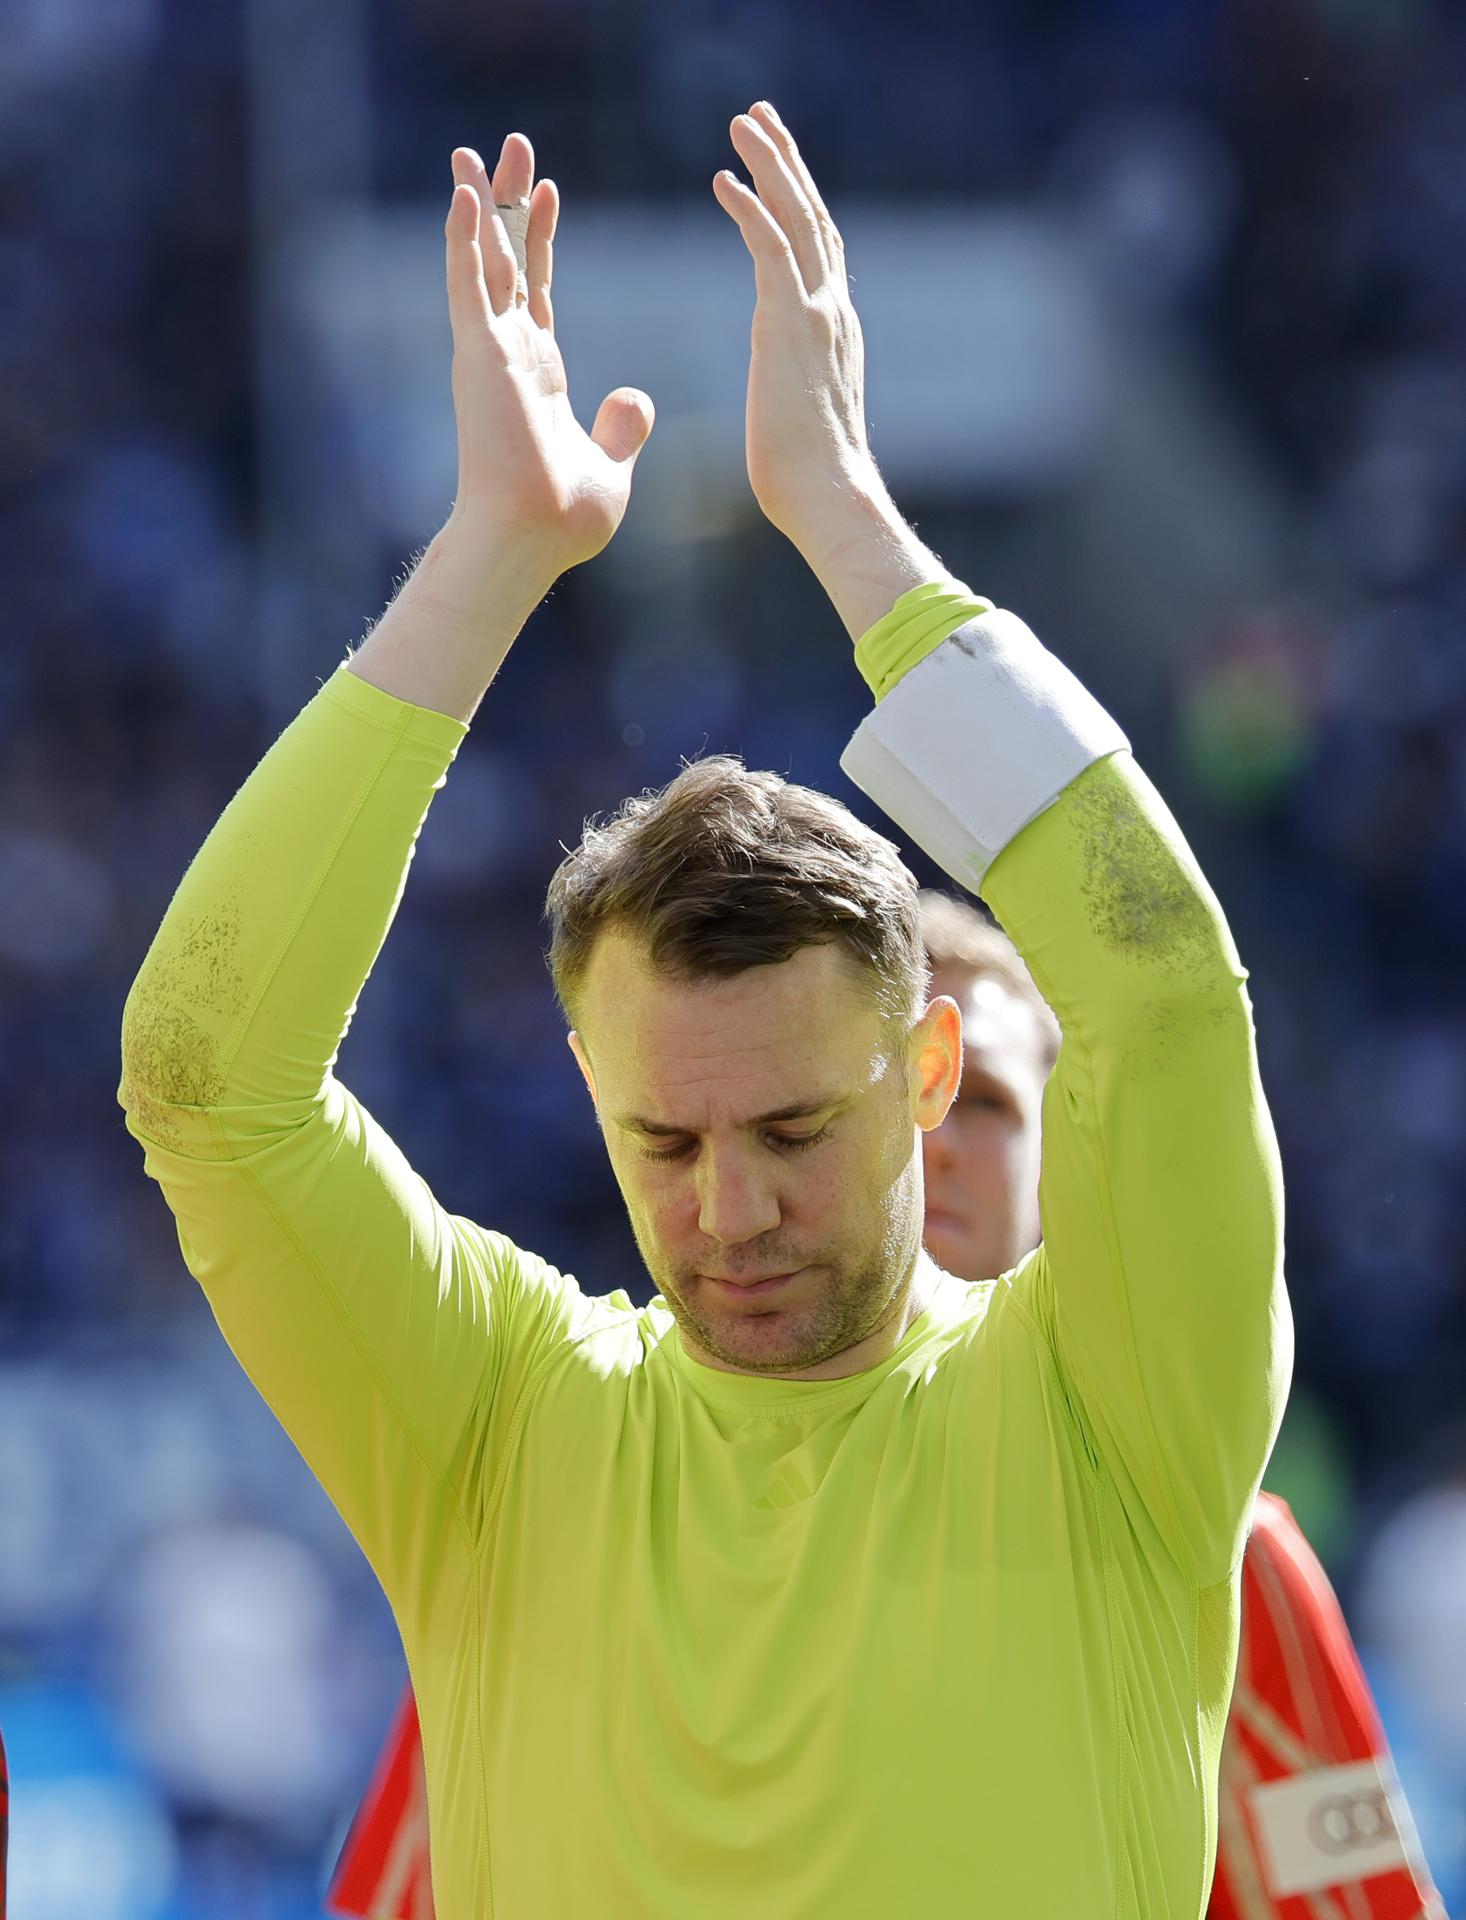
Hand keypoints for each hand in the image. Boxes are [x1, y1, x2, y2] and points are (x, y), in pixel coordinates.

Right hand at [444, 136, 653, 581]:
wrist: (534, 540)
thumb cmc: (564, 519)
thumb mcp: (610, 464)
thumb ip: (621, 428)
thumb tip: (636, 398)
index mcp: (539, 373)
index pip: (537, 288)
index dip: (539, 238)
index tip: (546, 190)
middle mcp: (509, 354)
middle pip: (506, 260)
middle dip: (506, 202)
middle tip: (506, 146)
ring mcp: (491, 353)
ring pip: (482, 261)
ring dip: (478, 205)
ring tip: (473, 151)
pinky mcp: (480, 358)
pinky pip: (470, 287)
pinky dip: (464, 240)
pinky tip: (462, 195)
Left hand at [713, 103, 880, 545]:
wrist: (829, 497)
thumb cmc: (808, 481)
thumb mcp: (801, 419)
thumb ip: (796, 390)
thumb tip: (786, 399)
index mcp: (835, 331)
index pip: (819, 250)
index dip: (799, 202)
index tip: (776, 168)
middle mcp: (834, 311)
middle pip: (813, 217)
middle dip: (787, 162)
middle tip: (760, 117)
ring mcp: (817, 313)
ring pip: (796, 218)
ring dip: (770, 165)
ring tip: (742, 124)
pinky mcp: (791, 323)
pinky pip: (769, 247)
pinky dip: (750, 207)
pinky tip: (723, 179)